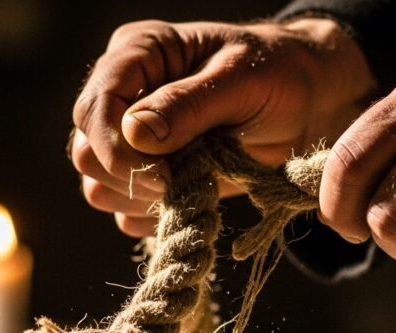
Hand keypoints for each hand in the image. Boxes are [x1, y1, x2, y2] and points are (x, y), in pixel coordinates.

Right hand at [71, 18, 374, 236]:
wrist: (309, 103)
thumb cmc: (279, 75)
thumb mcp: (242, 80)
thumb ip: (188, 105)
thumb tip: (135, 134)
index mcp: (139, 54)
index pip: (94, 107)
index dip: (117, 148)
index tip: (164, 175)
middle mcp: (124, 94)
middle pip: (86, 150)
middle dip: (133, 176)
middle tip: (188, 180)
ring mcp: (131, 138)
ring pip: (97, 184)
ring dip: (143, 198)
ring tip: (197, 184)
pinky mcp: (148, 175)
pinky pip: (123, 209)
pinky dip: (152, 216)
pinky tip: (192, 201)